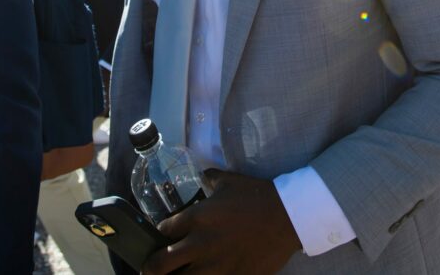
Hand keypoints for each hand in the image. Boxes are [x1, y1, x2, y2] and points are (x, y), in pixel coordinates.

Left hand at [144, 169, 300, 274]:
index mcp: (196, 218)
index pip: (161, 231)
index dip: (157, 235)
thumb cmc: (258, 196)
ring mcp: (215, 266)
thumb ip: (210, 178)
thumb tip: (203, 175)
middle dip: (150, 267)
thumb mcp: (230, 181)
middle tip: (150, 269)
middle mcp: (199, 245)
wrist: (289, 217)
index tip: (160, 237)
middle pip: (159, 265)